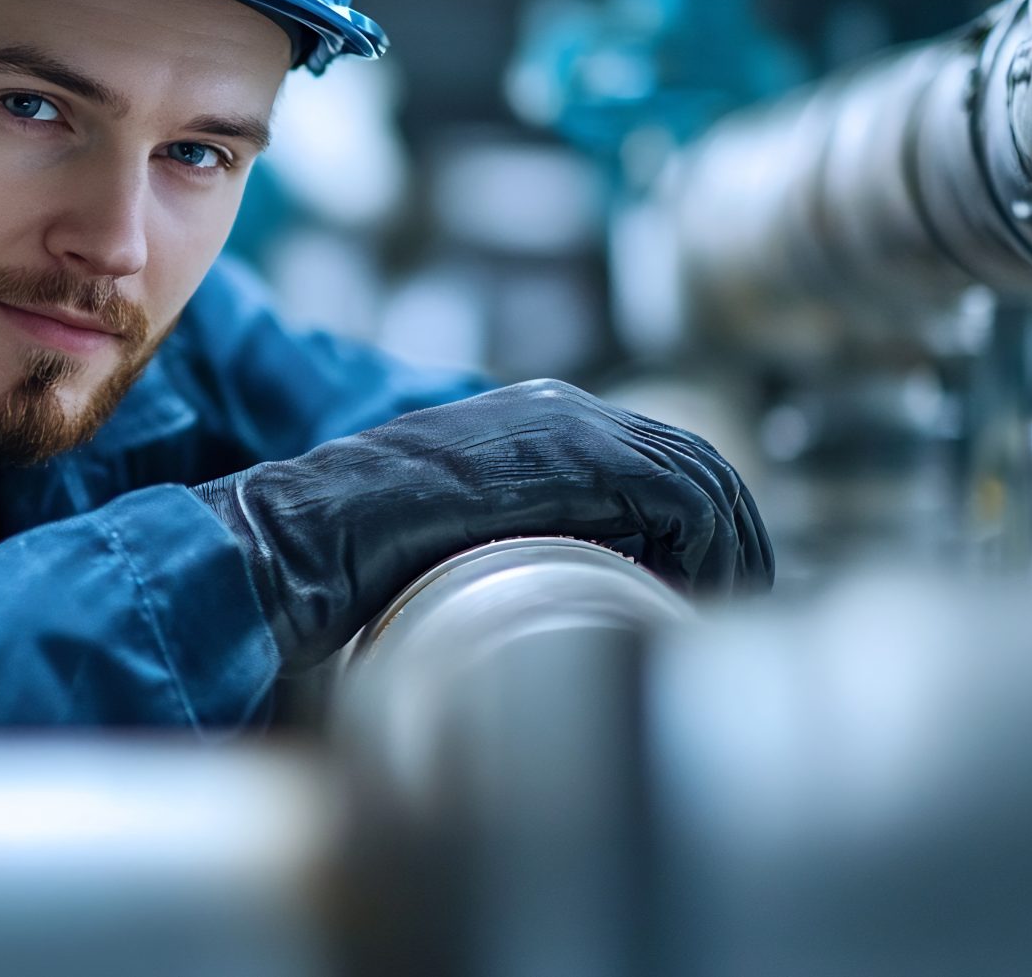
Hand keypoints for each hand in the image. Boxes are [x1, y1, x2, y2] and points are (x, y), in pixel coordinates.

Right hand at [192, 379, 771, 671]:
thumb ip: (500, 556)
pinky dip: (717, 549)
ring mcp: (566, 428)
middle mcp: (556, 411)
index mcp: (528, 426)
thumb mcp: (445, 551)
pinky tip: (707, 598)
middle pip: (697, 467)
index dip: (703, 533)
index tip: (706, 601)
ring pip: (704, 479)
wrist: (296, 545)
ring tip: (727, 616)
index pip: (659, 466)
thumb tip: (534, 620)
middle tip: (736, 614)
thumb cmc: (349, 565)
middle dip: (734, 544)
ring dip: (734, 552)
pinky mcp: (571, 458)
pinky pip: (686, 496)